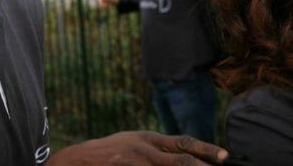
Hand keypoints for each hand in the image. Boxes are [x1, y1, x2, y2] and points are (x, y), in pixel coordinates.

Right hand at [48, 131, 227, 164]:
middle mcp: (144, 150)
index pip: (183, 143)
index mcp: (147, 139)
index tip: (226, 157)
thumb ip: (158, 148)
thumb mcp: (133, 143)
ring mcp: (135, 163)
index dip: (206, 149)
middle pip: (182, 161)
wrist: (77, 161)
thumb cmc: (110, 153)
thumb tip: (188, 155)